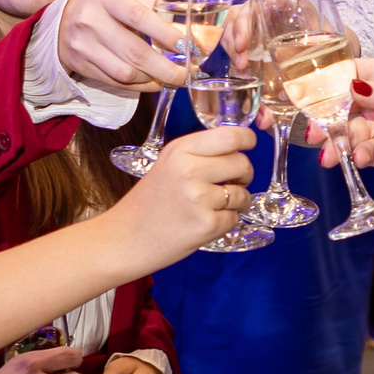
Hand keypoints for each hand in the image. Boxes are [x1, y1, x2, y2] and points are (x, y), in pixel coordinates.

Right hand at [57, 0, 195, 92]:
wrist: (61, 18)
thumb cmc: (104, 7)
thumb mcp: (125, 0)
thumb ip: (154, 13)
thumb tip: (189, 34)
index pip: (139, 17)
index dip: (165, 34)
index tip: (186, 47)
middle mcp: (92, 21)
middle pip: (135, 52)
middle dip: (166, 68)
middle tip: (185, 75)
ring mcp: (84, 46)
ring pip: (125, 72)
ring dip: (152, 79)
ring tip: (168, 78)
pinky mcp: (81, 65)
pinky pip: (115, 82)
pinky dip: (138, 86)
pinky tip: (151, 82)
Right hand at [103, 128, 254, 264]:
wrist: (124, 238)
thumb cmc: (149, 203)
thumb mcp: (168, 164)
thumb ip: (199, 153)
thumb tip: (238, 146)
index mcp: (180, 150)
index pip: (231, 136)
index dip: (247, 140)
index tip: (248, 145)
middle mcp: (190, 170)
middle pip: (243, 163)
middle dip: (243, 175)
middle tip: (230, 183)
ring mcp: (198, 198)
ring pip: (243, 193)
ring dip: (237, 201)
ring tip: (214, 206)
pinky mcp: (206, 224)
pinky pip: (235, 218)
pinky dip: (226, 222)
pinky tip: (206, 222)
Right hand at [312, 58, 373, 184]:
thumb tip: (354, 87)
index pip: (347, 75)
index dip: (326, 85)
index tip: (308, 97)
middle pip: (340, 107)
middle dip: (324, 119)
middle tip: (315, 133)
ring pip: (348, 133)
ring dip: (337, 143)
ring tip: (331, 153)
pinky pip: (363, 153)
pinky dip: (357, 157)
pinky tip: (359, 159)